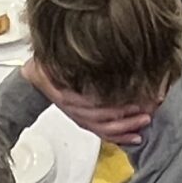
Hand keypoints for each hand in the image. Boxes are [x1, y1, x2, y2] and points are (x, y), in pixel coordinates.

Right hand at [22, 58, 156, 147]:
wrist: (36, 80)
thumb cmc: (48, 68)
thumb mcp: (55, 60)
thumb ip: (68, 58)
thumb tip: (84, 45)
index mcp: (67, 96)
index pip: (92, 105)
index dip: (112, 105)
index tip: (131, 99)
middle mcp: (75, 110)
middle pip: (102, 119)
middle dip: (125, 117)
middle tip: (145, 111)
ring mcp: (80, 118)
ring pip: (105, 130)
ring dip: (126, 128)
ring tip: (145, 121)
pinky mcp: (86, 122)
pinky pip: (104, 134)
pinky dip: (120, 137)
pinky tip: (135, 136)